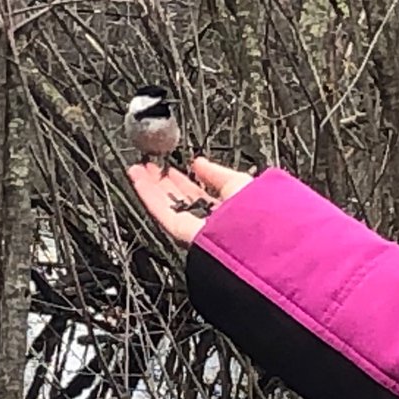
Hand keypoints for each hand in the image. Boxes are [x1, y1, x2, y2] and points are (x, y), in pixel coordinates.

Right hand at [128, 156, 253, 245]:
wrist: (260, 236)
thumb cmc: (261, 214)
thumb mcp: (239, 182)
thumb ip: (216, 173)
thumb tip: (199, 162)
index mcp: (228, 211)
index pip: (200, 194)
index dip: (183, 179)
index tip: (171, 168)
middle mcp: (211, 222)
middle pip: (180, 200)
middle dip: (163, 182)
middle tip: (149, 167)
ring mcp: (197, 229)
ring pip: (168, 207)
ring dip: (150, 187)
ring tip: (137, 170)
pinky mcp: (185, 234)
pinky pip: (163, 214)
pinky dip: (148, 196)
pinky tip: (138, 181)